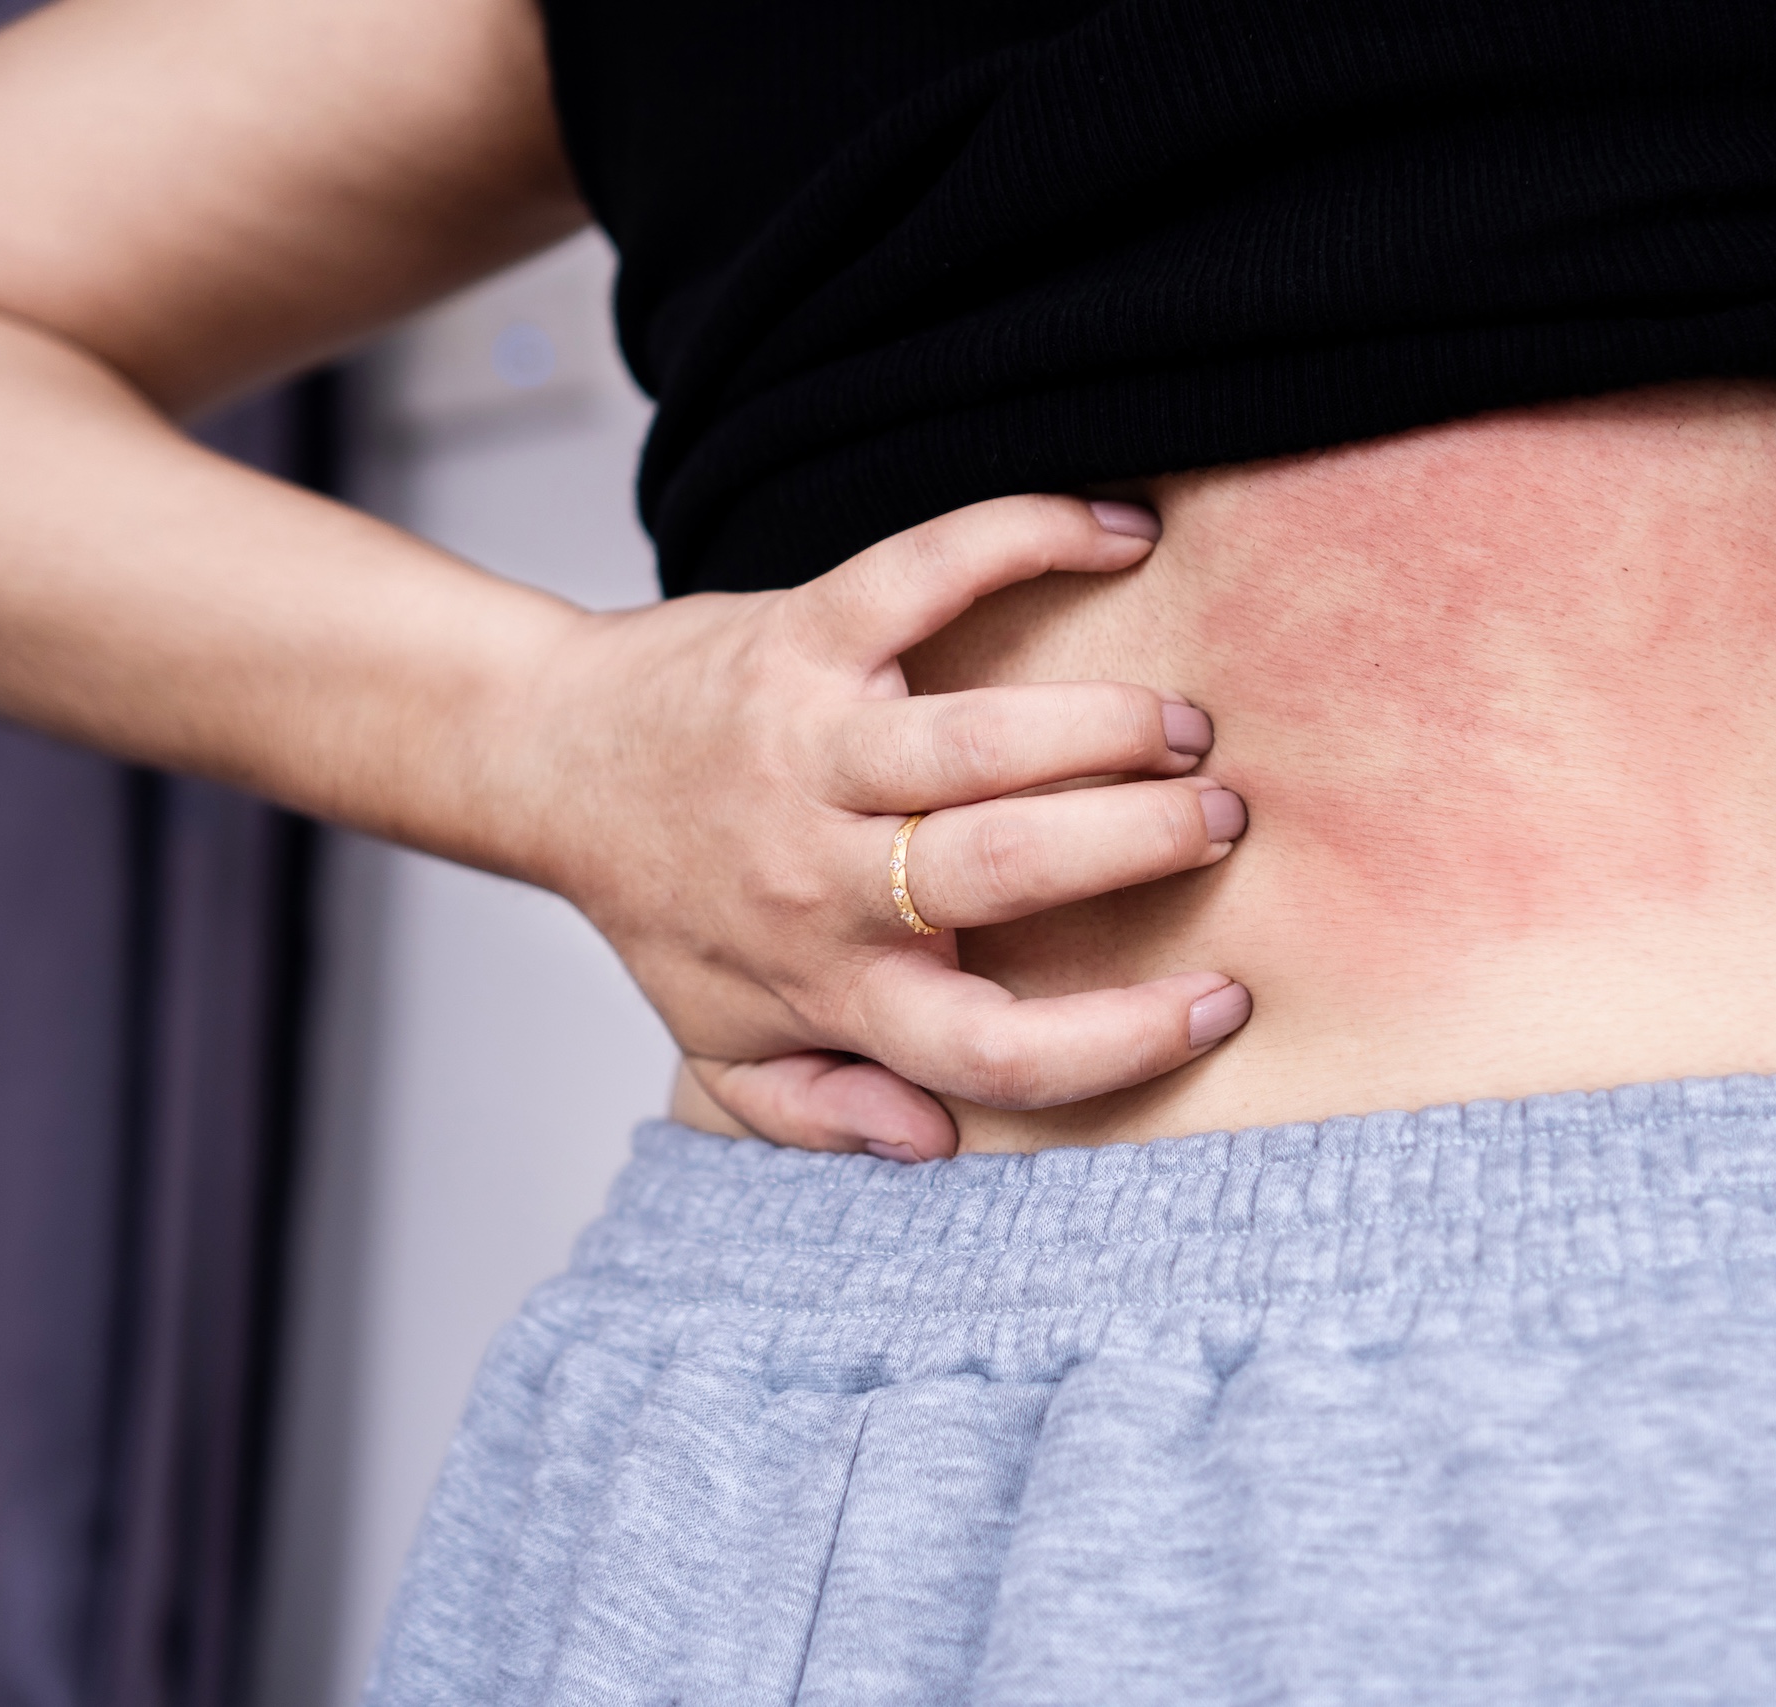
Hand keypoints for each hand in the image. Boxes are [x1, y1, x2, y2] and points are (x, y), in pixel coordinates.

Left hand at [504, 495, 1252, 1160]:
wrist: (553, 764)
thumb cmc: (668, 905)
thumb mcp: (723, 1041)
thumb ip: (815, 1110)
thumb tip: (929, 1140)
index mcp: (827, 985)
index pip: (991, 1050)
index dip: (1122, 1040)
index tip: (1221, 999)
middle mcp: (817, 874)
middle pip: (1009, 869)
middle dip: (1143, 841)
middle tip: (1221, 818)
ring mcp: (808, 747)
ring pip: (982, 742)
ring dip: (1108, 726)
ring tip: (1185, 728)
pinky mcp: (799, 634)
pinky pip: (924, 574)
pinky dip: (1029, 537)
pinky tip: (1120, 532)